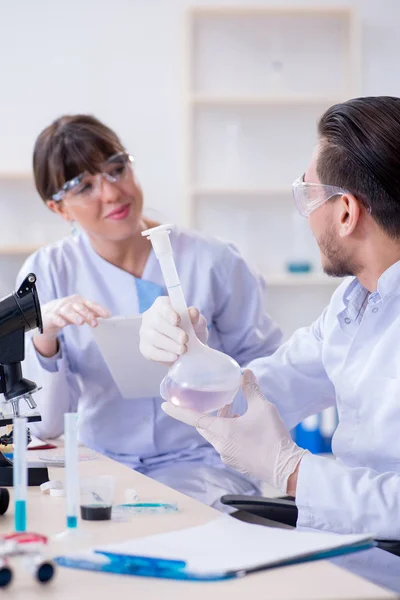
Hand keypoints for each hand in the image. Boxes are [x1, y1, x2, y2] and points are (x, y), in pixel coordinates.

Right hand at [33, 295, 110, 356]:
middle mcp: (70, 303)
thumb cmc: (68, 311)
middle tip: (95, 324)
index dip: (99, 309)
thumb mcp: (80, 311)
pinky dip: (59, 320)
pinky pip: (55, 317)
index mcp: (79, 301)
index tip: (107, 315)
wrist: (48, 313)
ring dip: (75, 316)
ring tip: (81, 322)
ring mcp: (60, 308)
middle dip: (88, 315)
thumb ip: (92, 313)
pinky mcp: (51, 315)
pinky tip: (63, 324)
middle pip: (80, 307)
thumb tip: (108, 316)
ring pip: (68, 311)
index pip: (91, 304)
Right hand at [139, 296, 207, 364]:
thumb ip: (196, 317)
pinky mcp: (144, 348)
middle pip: (156, 322)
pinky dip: (164, 355)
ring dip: (170, 345)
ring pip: (153, 337)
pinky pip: (151, 352)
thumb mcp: (197, 323)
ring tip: (183, 350)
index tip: (177, 321)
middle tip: (184, 339)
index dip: (169, 313)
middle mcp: (150, 316)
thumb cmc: (191, 330)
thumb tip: (193, 312)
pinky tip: (174, 357)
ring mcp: (145, 332)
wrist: (188, 349)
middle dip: (172, 332)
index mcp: (162, 305)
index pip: (162, 306)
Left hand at [161, 369, 306, 493]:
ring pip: (215, 435)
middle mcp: (220, 445)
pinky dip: (228, 432)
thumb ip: (251, 389)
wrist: (287, 468)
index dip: (177, 411)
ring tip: (233, 410)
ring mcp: (228, 456)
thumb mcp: (262, 408)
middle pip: (204, 426)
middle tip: (214, 400)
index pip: (193, 418)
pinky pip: (225, 444)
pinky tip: (242, 426)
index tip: (164, 405)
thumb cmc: (273, 437)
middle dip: (206, 412)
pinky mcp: (236, 462)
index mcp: (222, 432)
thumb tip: (246, 372)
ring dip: (220, 422)